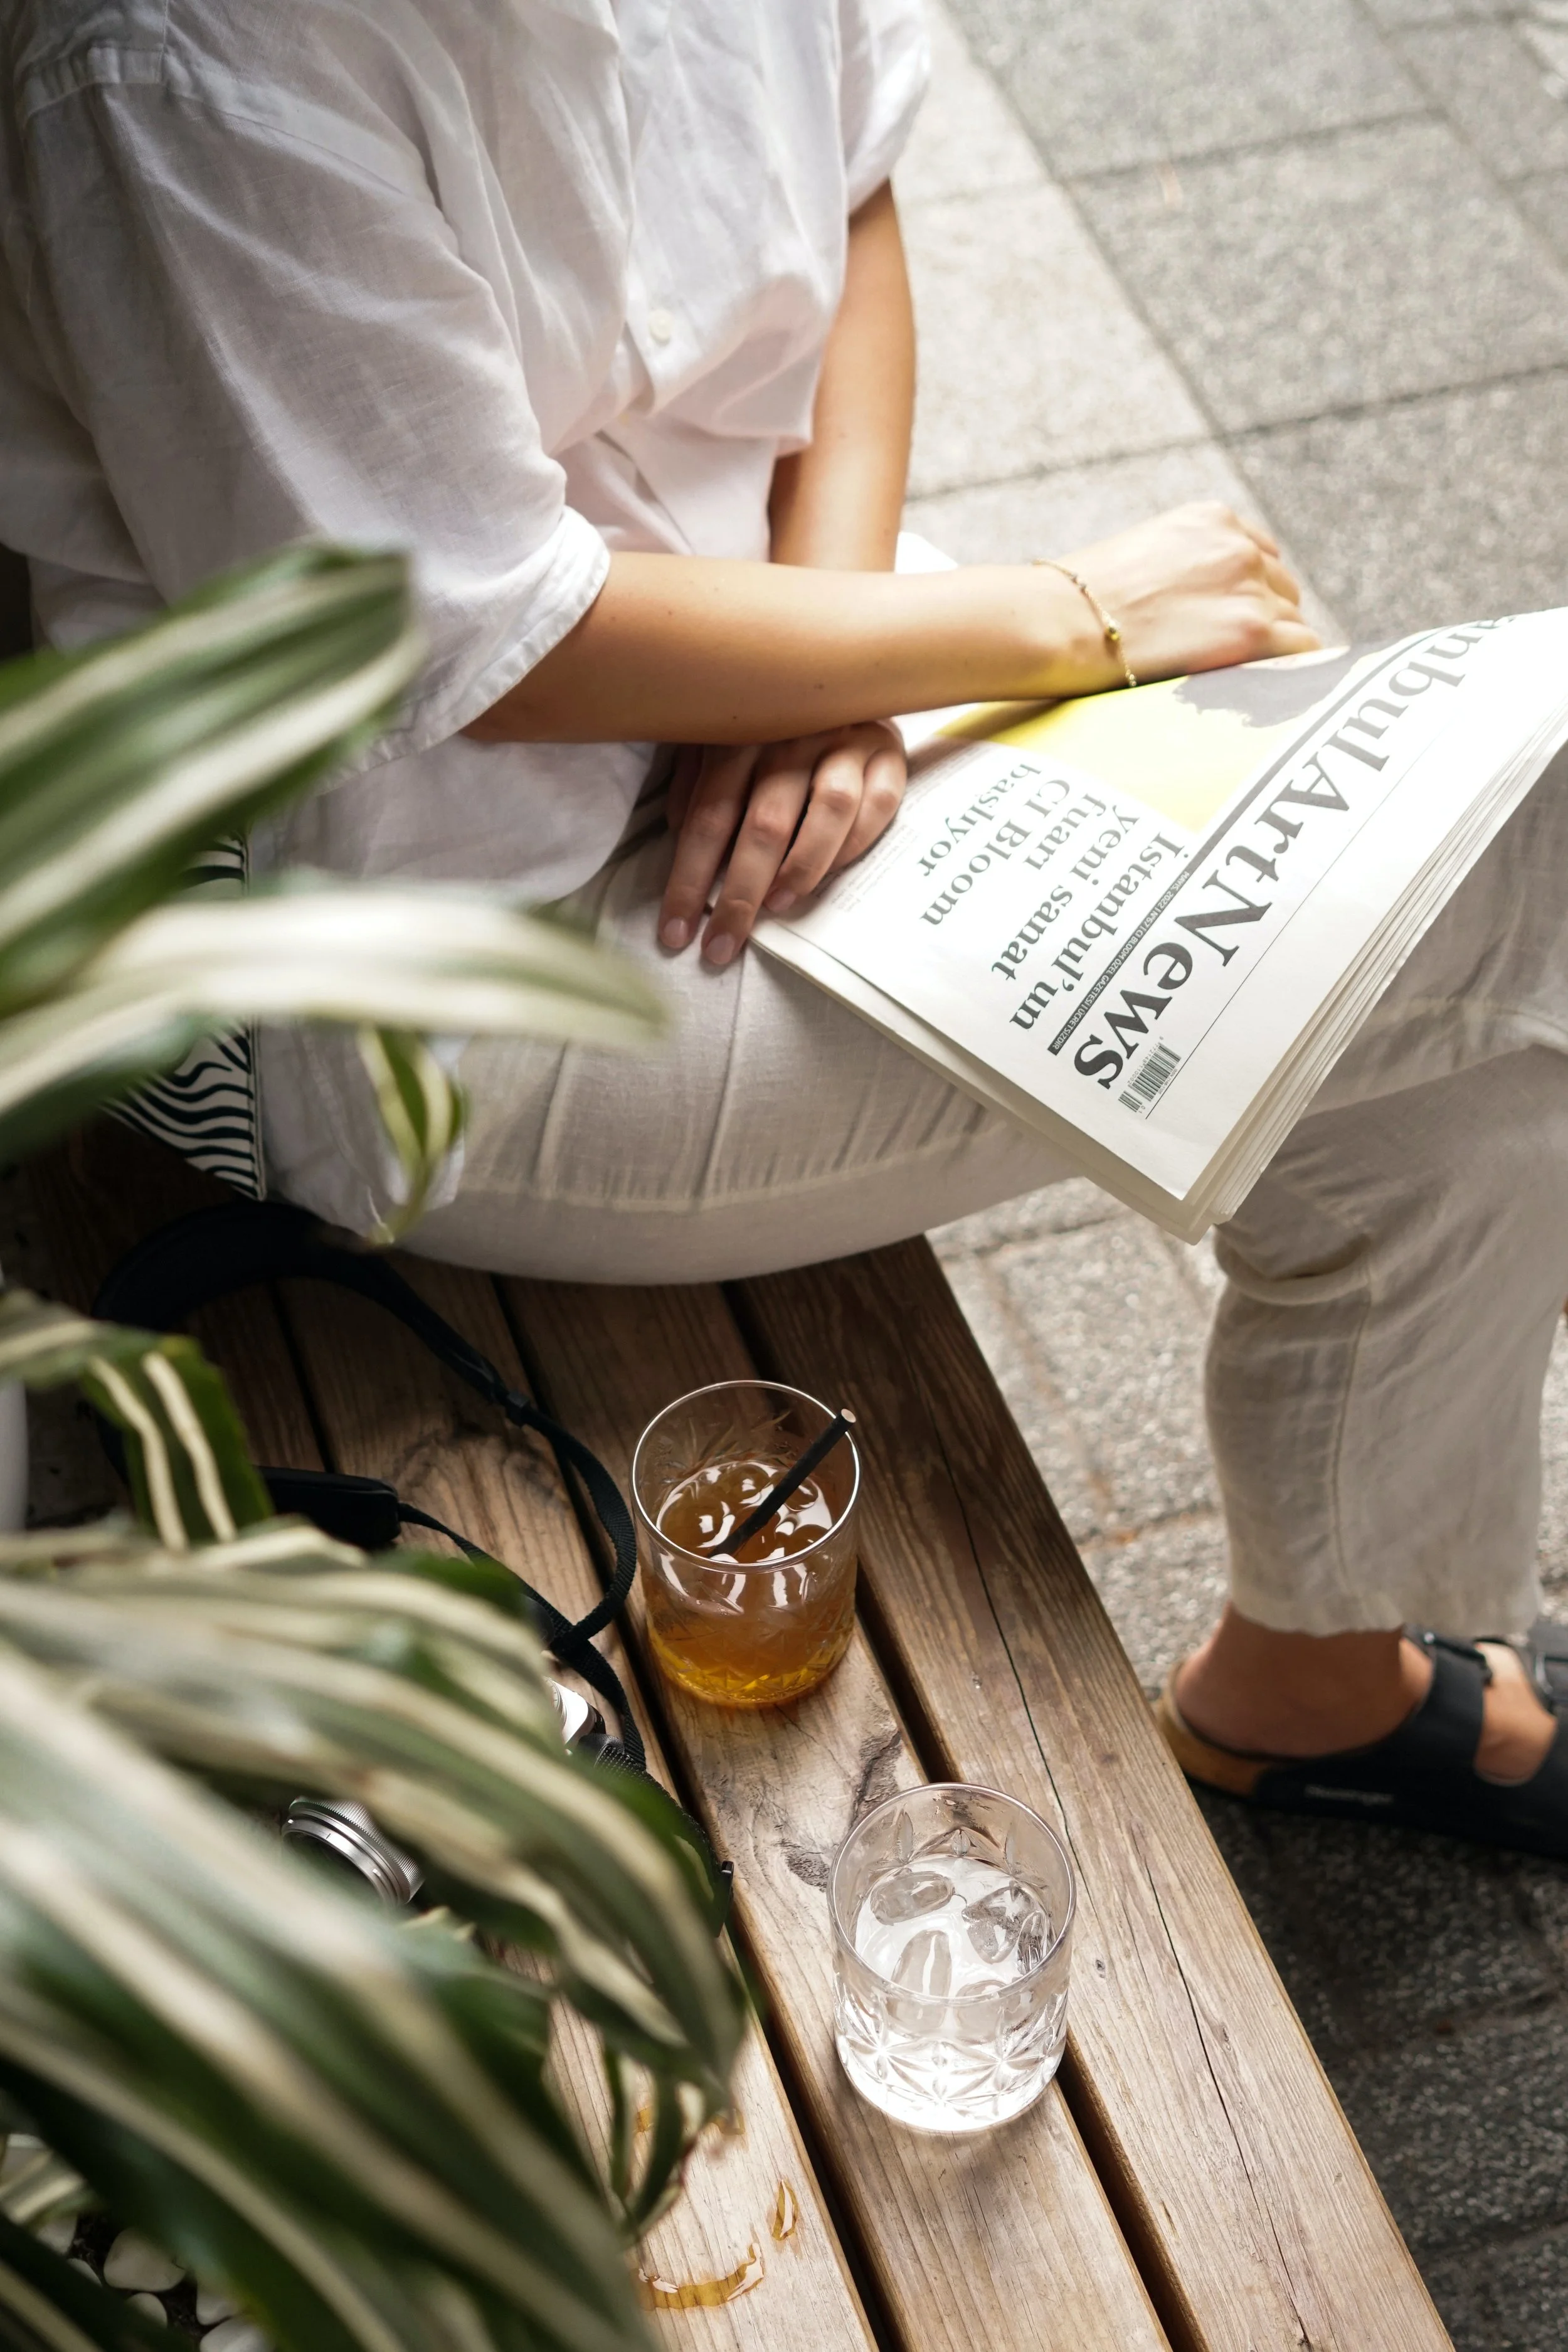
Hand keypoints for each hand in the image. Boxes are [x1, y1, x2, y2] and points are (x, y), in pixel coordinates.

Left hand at [658, 722, 906, 966]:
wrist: (837, 667)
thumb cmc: (764, 717)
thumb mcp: (714, 737)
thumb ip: (694, 782)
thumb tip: (678, 834)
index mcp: (740, 732)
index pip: (707, 817)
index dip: (689, 880)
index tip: (675, 933)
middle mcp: (793, 733)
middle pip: (764, 824)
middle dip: (739, 895)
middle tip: (723, 946)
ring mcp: (844, 740)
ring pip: (829, 811)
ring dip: (802, 868)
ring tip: (776, 908)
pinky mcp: (887, 751)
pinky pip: (879, 805)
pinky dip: (854, 846)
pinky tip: (830, 876)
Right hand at [1052, 502, 1319, 688]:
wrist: (1060, 622)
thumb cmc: (1074, 605)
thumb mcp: (1136, 560)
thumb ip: (1176, 572)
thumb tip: (1184, 611)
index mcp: (1209, 519)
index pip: (1259, 554)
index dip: (1250, 593)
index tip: (1230, 622)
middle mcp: (1237, 545)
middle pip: (1281, 589)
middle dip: (1262, 621)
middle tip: (1229, 663)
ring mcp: (1249, 586)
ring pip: (1293, 622)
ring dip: (1271, 651)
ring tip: (1236, 683)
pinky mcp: (1252, 629)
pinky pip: (1303, 651)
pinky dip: (1290, 671)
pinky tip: (1263, 690)